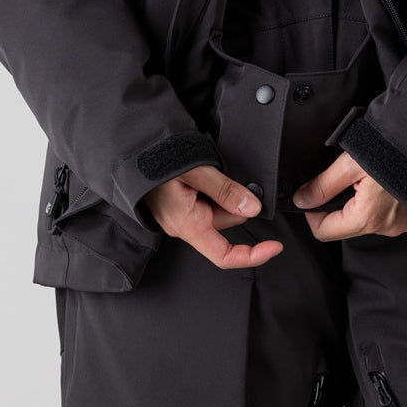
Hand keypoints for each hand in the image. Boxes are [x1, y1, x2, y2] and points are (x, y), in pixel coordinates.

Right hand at [143, 166, 282, 268]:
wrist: (132, 150)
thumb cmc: (154, 161)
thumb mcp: (196, 171)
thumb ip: (225, 191)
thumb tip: (252, 207)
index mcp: (187, 225)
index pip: (224, 255)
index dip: (253, 255)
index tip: (275, 246)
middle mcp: (184, 225)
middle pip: (226, 223)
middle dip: (233, 200)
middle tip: (222, 174)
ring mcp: (181, 216)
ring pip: (218, 209)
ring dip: (222, 190)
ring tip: (206, 171)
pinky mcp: (181, 206)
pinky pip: (207, 202)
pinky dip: (213, 188)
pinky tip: (202, 175)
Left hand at [292, 152, 406, 240]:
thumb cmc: (397, 152)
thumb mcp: (351, 164)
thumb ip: (323, 185)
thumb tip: (302, 200)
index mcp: (367, 217)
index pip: (323, 232)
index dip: (312, 213)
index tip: (315, 194)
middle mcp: (385, 227)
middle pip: (345, 225)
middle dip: (338, 204)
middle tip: (345, 178)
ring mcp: (402, 224)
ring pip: (366, 219)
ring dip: (360, 202)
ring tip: (368, 177)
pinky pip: (387, 215)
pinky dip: (381, 201)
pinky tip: (385, 183)